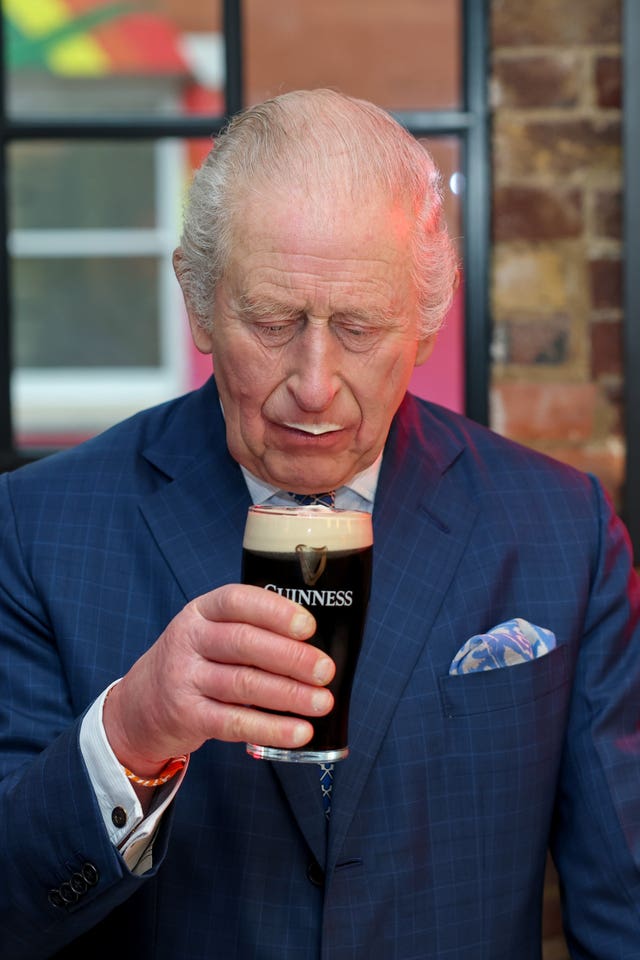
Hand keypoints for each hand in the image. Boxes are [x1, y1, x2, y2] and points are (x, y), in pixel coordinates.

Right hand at [103, 584, 334, 774]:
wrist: (141, 705)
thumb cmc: (196, 662)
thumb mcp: (210, 633)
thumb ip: (251, 631)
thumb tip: (315, 647)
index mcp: (201, 611)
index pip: (237, 600)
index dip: (275, 611)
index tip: (309, 627)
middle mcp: (189, 640)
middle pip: (244, 643)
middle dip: (291, 657)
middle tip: (325, 670)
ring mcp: (185, 678)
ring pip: (243, 684)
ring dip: (288, 694)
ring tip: (322, 702)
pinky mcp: (187, 716)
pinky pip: (234, 723)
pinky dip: (271, 729)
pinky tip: (299, 732)